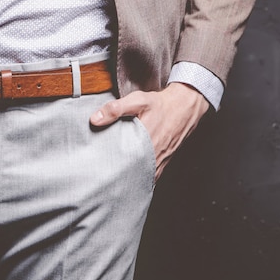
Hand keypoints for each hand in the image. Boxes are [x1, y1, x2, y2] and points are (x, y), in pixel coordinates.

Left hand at [90, 82, 209, 181]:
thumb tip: (94, 119)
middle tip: (99, 175)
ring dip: (126, 178)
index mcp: (144, 144)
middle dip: (115, 176)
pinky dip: (138, 177)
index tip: (95, 167)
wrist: (185, 108)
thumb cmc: (160, 105)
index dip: (108, 168)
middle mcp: (153, 157)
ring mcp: (158, 163)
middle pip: (129, 174)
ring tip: (110, 177)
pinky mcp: (162, 164)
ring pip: (139, 177)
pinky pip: (148, 176)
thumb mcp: (137, 100)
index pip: (122, 164)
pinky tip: (127, 174)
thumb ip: (115, 109)